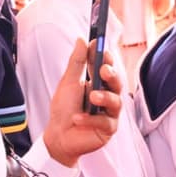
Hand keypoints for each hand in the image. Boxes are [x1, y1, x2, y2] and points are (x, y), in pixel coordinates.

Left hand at [42, 38, 122, 166]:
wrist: (58, 136)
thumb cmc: (63, 110)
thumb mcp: (68, 82)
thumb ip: (77, 62)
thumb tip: (82, 40)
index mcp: (98, 84)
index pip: (107, 68)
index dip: (107, 59)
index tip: (103, 50)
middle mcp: (107, 97)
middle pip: (117, 83)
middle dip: (112, 75)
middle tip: (104, 70)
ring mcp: (109, 113)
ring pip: (116, 102)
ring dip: (104, 97)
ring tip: (92, 97)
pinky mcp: (108, 129)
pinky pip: (106, 122)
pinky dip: (91, 120)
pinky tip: (78, 119)